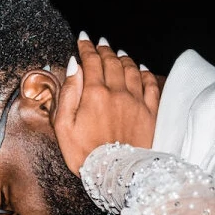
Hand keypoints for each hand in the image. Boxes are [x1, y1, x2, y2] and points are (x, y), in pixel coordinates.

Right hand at [54, 34, 160, 172]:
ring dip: (123, 58)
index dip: (86, 46)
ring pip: (132, 69)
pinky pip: (151, 85)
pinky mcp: (151, 113)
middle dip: (104, 49)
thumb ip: (68, 93)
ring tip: (118, 53)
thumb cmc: (83, 153)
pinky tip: (141, 69)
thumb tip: (74, 65)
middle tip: (99, 44)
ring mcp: (136, 102)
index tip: (82, 38)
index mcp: (94, 94)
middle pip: (112, 61)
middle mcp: (117, 92)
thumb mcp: (63, 125)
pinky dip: (145, 73)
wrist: (114, 175)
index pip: (91, 60)